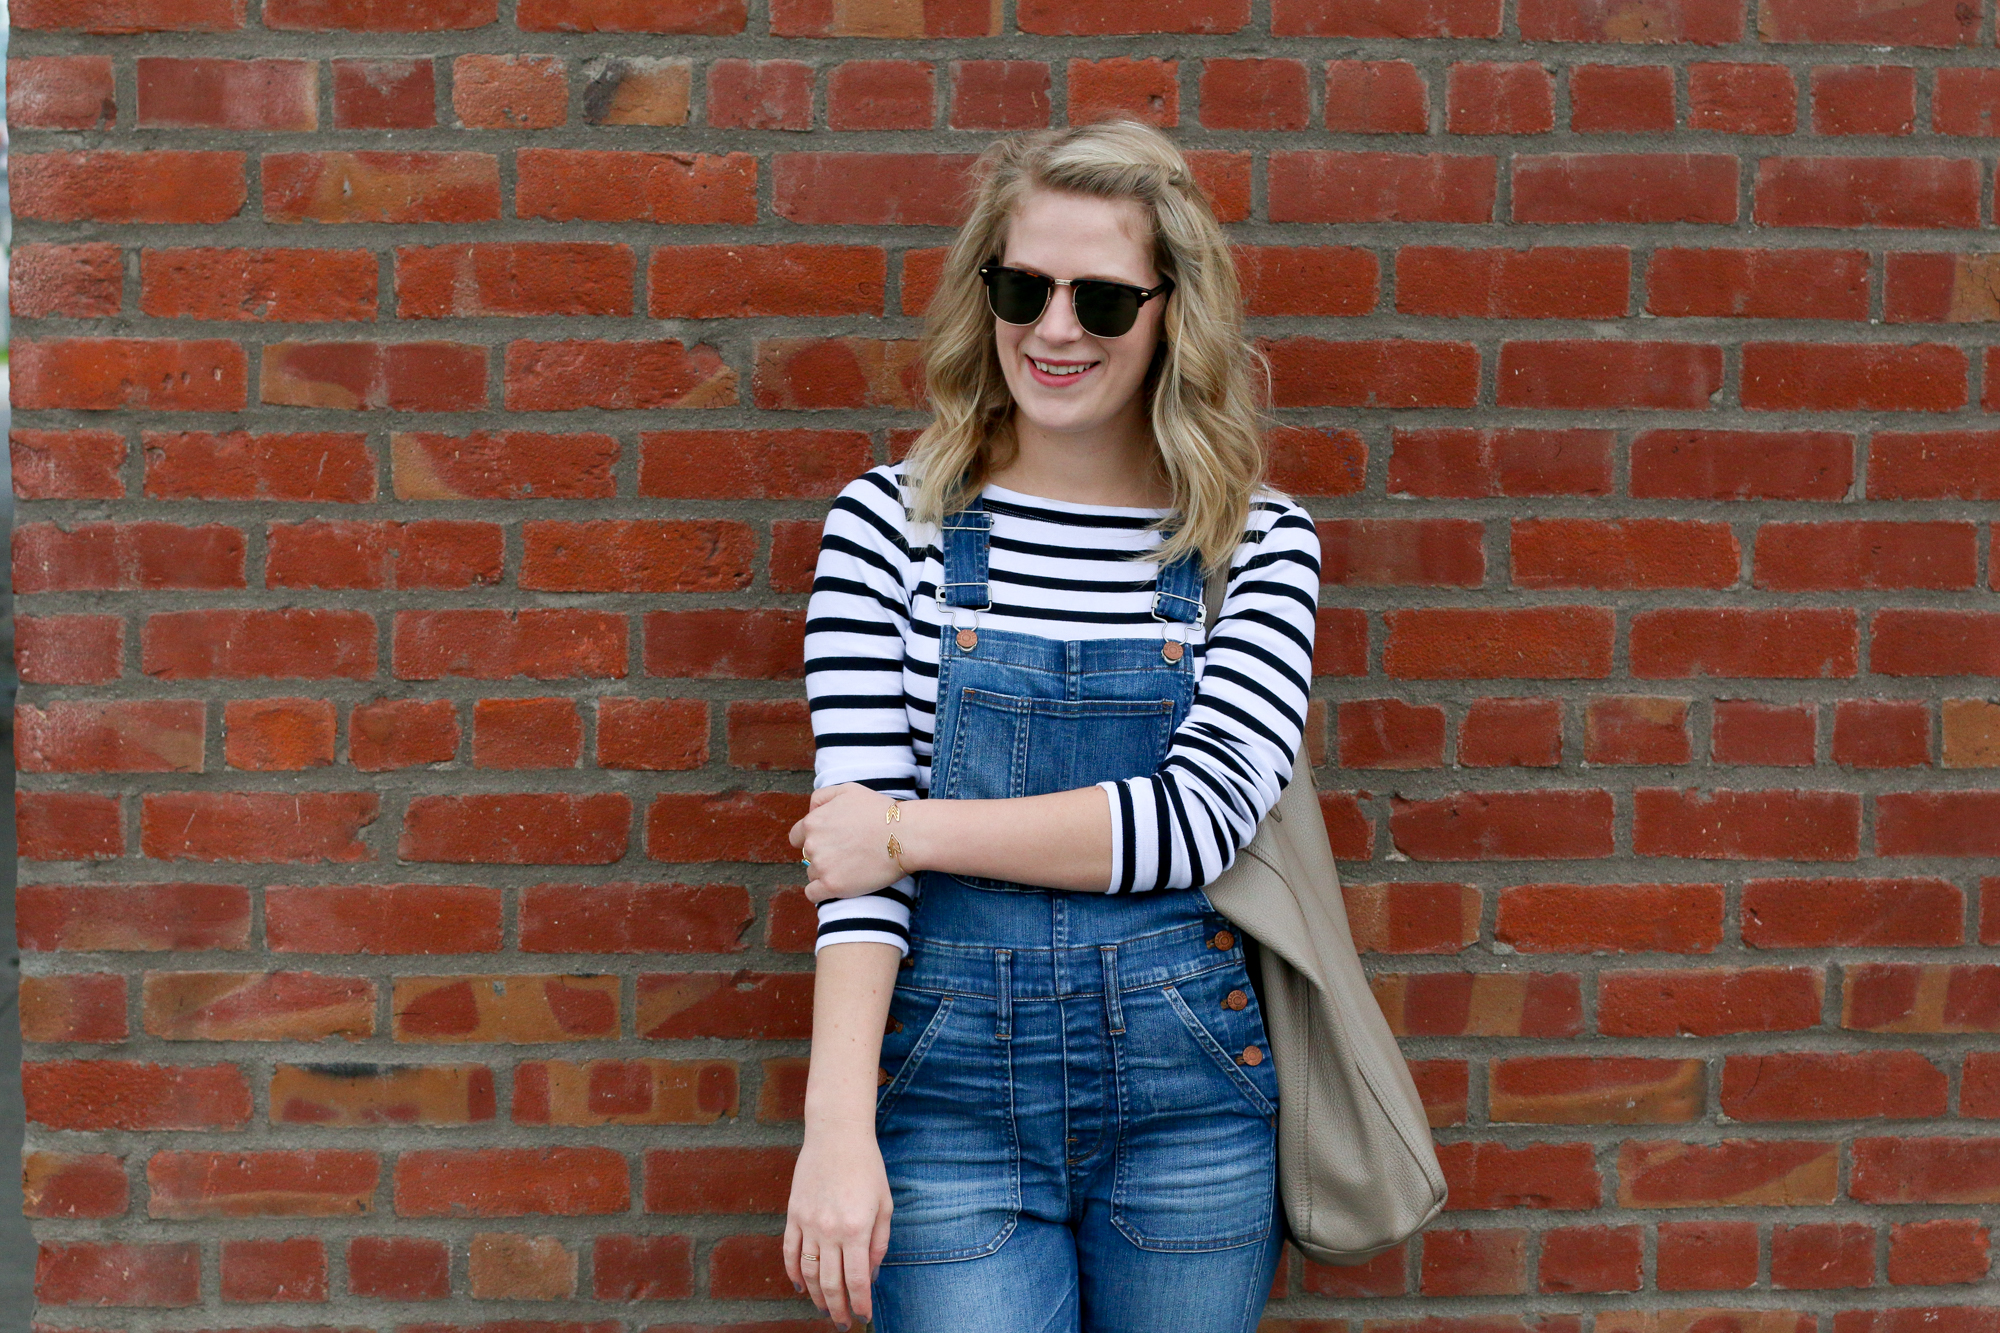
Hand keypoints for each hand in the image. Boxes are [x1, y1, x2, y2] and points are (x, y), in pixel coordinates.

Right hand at [784, 1119, 891, 1329]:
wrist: (836, 1135)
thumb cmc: (867, 1168)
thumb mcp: (885, 1205)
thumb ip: (879, 1243)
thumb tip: (871, 1274)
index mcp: (857, 1229)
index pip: (857, 1279)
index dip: (859, 1303)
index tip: (862, 1317)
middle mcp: (830, 1230)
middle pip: (830, 1282)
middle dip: (837, 1307)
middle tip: (842, 1322)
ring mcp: (808, 1223)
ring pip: (808, 1272)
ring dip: (815, 1295)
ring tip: (824, 1308)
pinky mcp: (793, 1214)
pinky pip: (790, 1251)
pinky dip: (793, 1272)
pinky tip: (800, 1285)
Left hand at [789, 784, 911, 903]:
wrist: (904, 834)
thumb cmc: (880, 811)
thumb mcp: (848, 790)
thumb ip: (822, 797)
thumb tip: (810, 811)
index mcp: (813, 822)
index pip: (797, 836)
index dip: (814, 839)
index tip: (831, 842)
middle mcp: (812, 844)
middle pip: (808, 855)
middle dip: (824, 854)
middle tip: (847, 853)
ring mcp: (821, 866)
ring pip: (813, 874)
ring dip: (827, 872)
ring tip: (852, 866)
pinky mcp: (832, 886)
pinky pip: (813, 894)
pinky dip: (823, 891)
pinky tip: (839, 885)